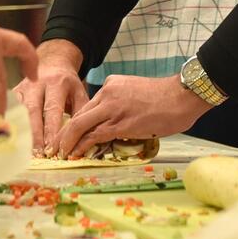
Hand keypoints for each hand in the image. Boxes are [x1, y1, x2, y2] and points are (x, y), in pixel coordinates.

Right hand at [14, 40, 87, 153]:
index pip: (53, 109)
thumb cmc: (67, 83)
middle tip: (39, 155)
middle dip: (36, 135)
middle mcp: (38, 83)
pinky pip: (12, 110)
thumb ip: (80, 112)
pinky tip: (17, 141)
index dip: (51, 130)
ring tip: (28, 153)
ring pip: (21, 112)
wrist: (52, 61)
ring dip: (24, 133)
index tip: (53, 148)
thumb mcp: (79, 92)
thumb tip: (80, 137)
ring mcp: (24, 86)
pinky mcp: (15, 91)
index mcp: (57, 82)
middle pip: (34, 111)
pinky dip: (14, 126)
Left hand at [56, 74, 208, 158]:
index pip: (87, 106)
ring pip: (80, 125)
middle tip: (56, 147)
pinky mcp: (120, 123)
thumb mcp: (136, 93)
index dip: (74, 123)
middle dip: (64, 133)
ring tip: (61, 154)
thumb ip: (122, 104)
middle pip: (78, 115)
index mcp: (111, 84)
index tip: (68, 135)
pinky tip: (76, 154)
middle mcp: (107, 93)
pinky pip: (94, 135)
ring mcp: (112, 108)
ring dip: (68, 142)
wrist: (181, 95)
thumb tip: (116, 123)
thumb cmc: (166, 98)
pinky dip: (81, 146)